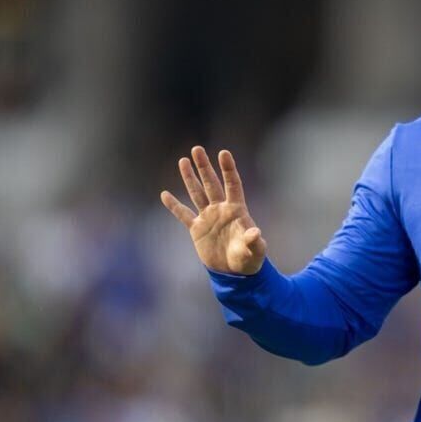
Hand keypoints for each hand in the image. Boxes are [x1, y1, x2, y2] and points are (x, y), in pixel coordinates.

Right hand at [160, 146, 266, 274]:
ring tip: (183, 161)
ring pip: (197, 193)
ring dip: (190, 178)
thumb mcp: (255, 251)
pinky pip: (183, 215)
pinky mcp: (197, 229)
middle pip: (211, 183)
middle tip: (197, 149)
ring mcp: (208, 217)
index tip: (223, 152)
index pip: (233, 184)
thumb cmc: (249, 259)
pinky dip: (174, 205)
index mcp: (237, 210)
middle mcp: (221, 209)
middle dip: (204, 167)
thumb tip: (255, 233)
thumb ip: (254, 241)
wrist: (235, 272)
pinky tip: (165, 194)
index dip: (228, 169)